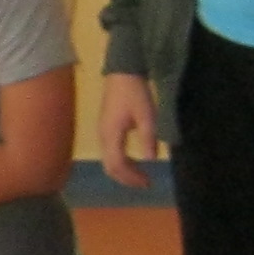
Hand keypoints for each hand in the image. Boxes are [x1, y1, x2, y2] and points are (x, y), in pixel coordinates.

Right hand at [96, 72, 160, 188]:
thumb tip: (151, 160)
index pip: (117, 164)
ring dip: (124, 170)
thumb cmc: (135, 92)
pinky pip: (110, 152)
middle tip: (145, 183)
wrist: (123, 71)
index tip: (148, 182)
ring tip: (141, 174)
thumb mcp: (146, 115)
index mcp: (111, 134)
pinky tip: (135, 159)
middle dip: (126, 178)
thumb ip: (148, 138)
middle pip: (109, 166)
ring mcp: (102, 132)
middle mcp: (103, 136)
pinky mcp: (105, 127)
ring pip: (109, 160)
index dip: (131, 177)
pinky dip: (121, 161)